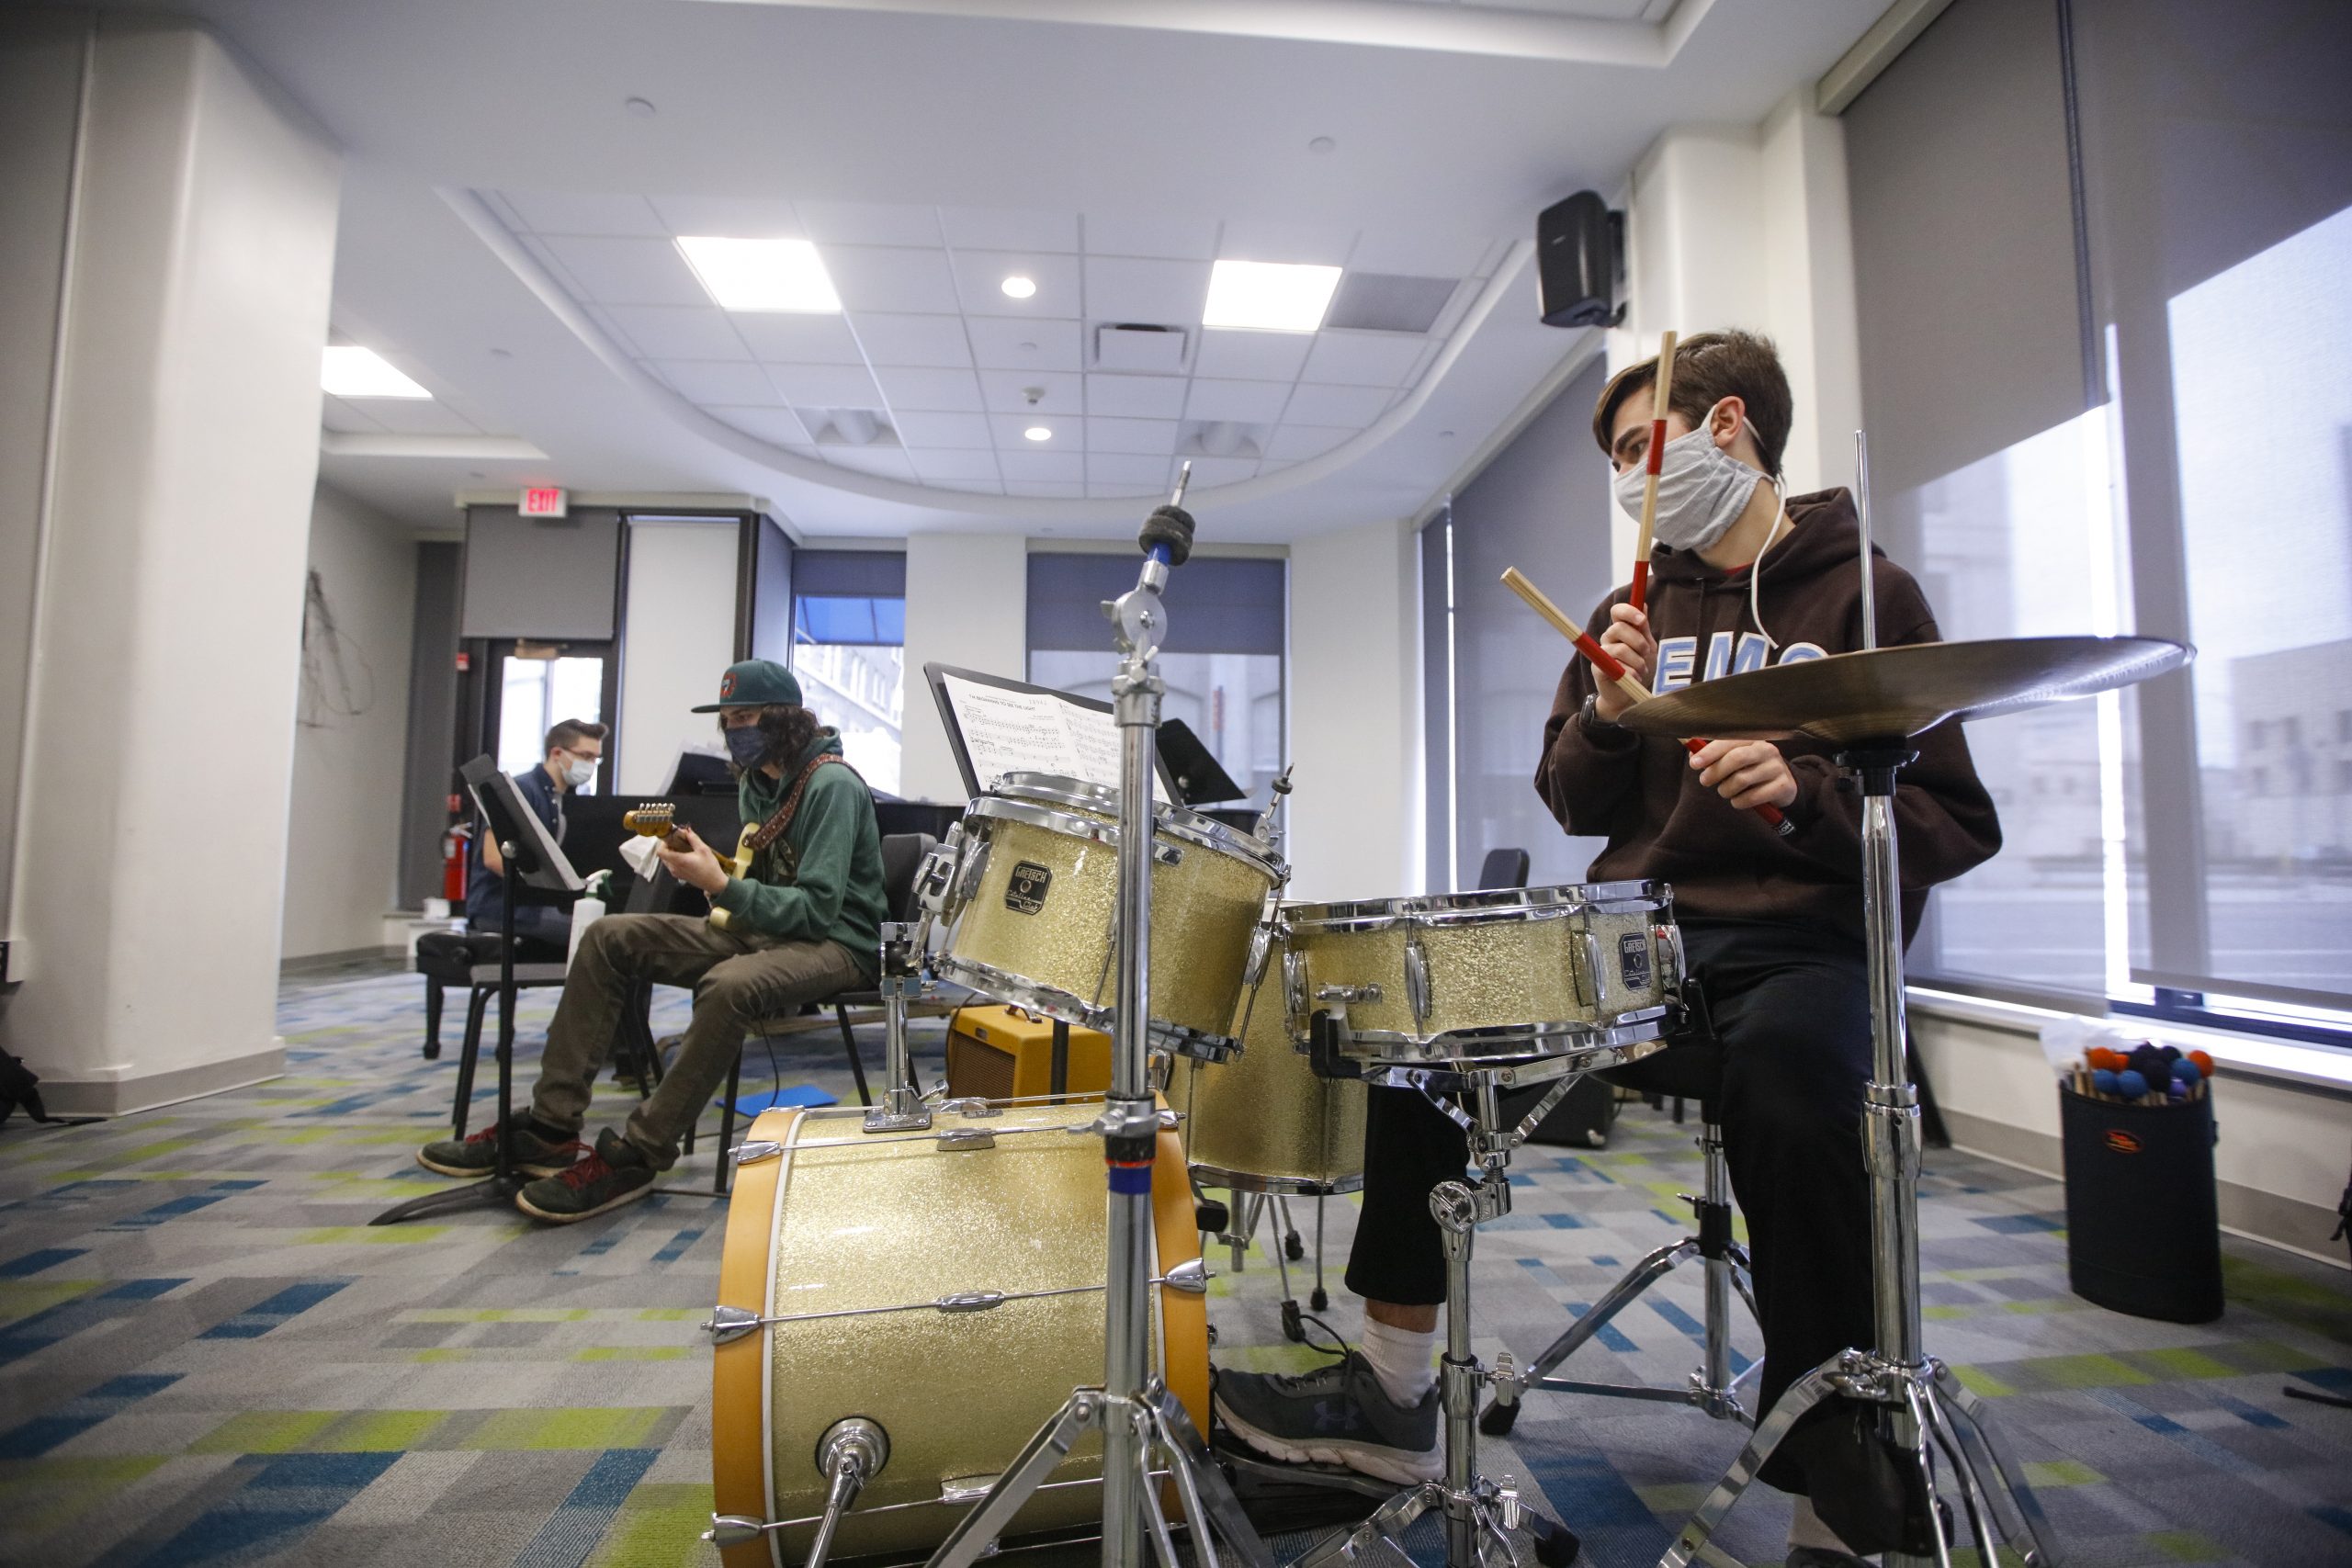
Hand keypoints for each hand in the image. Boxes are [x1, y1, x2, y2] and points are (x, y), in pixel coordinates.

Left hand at [656, 824, 728, 894]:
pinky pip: (672, 865)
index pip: (660, 852)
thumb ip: (693, 838)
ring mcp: (675, 873)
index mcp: (678, 860)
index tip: (672, 838)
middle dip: (669, 846)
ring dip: (672, 852)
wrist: (715, 883)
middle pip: (663, 855)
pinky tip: (686, 856)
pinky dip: (675, 858)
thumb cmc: (710, 867)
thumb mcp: (704, 849)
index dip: (663, 843)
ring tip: (683, 847)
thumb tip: (686, 830)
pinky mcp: (679, 876)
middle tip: (679, 840)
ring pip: (667, 860)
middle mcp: (674, 868)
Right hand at [1592, 603, 1656, 721]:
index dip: (1629, 612)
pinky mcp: (1598, 668)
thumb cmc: (1639, 668)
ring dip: (1637, 661)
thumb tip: (1643, 603)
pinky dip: (1631, 673)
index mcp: (1619, 629)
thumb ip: (1643, 628)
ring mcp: (1601, 653)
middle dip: (1638, 641)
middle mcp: (1607, 638)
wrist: (1630, 695)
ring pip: (1620, 649)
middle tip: (1646, 652)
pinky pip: (1616, 667)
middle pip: (1619, 628)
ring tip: (1643, 670)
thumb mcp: (1647, 647)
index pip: (1617, 611)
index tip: (1642, 621)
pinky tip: (1635, 678)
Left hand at [1688, 738, 1798, 812]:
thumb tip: (1693, 755)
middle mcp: (1767, 750)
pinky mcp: (1783, 786)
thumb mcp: (1734, 760)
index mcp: (1753, 740)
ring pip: (1742, 779)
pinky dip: (1739, 802)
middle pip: (1736, 758)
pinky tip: (1737, 801)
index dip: (1710, 752)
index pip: (1729, 741)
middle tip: (1705, 781)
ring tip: (1725, 791)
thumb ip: (1715, 756)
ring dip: (1726, 790)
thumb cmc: (1750, 771)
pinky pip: (1752, 797)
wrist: (1782, 786)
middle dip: (1716, 771)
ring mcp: (1777, 767)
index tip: (1694, 763)